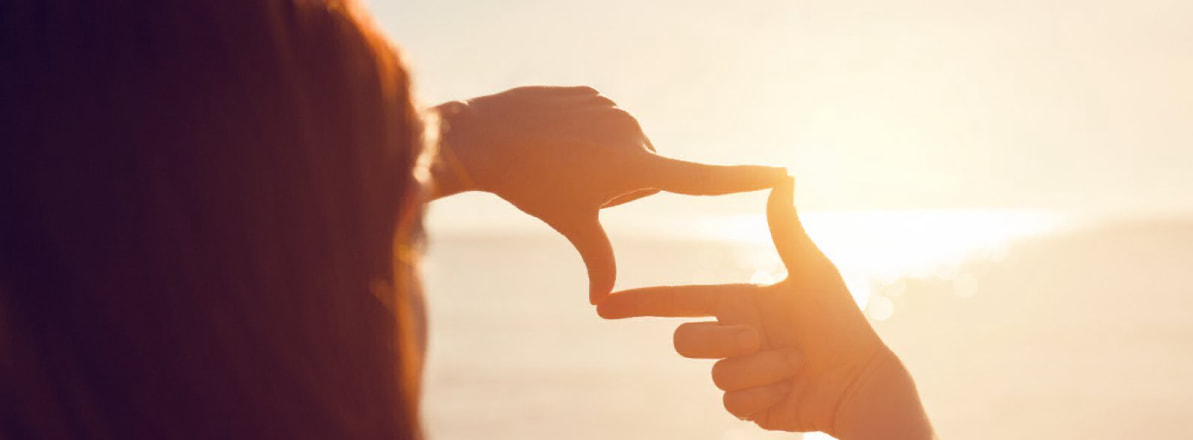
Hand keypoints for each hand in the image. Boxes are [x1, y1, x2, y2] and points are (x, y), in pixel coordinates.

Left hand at [432, 86, 786, 303]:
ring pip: (623, 148)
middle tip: (577, 184)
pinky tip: (556, 141)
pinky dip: (585, 137)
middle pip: (645, 172)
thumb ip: (599, 261)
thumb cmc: (532, 186)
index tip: (782, 172)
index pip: (701, 178)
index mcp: (635, 166)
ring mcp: (613, 110)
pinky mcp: (593, 95)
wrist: (487, 137)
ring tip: (562, 162)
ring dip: (602, 160)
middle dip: (621, 185)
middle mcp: (633, 133)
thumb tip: (601, 303)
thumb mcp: (571, 224)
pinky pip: (602, 125)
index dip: (744, 179)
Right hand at [599, 179, 931, 437]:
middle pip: (684, 341)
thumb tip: (784, 176)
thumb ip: (785, 228)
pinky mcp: (748, 406)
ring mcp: (738, 374)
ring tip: (794, 363)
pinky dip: (765, 395)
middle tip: (760, 337)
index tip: (603, 305)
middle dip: (722, 339)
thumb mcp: (812, 271)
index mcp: (737, 303)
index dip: (638, 303)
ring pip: (715, 374)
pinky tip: (791, 389)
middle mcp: (732, 337)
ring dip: (759, 368)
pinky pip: (733, 403)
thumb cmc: (842, 323)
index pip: (676, 301)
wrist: (860, 380)